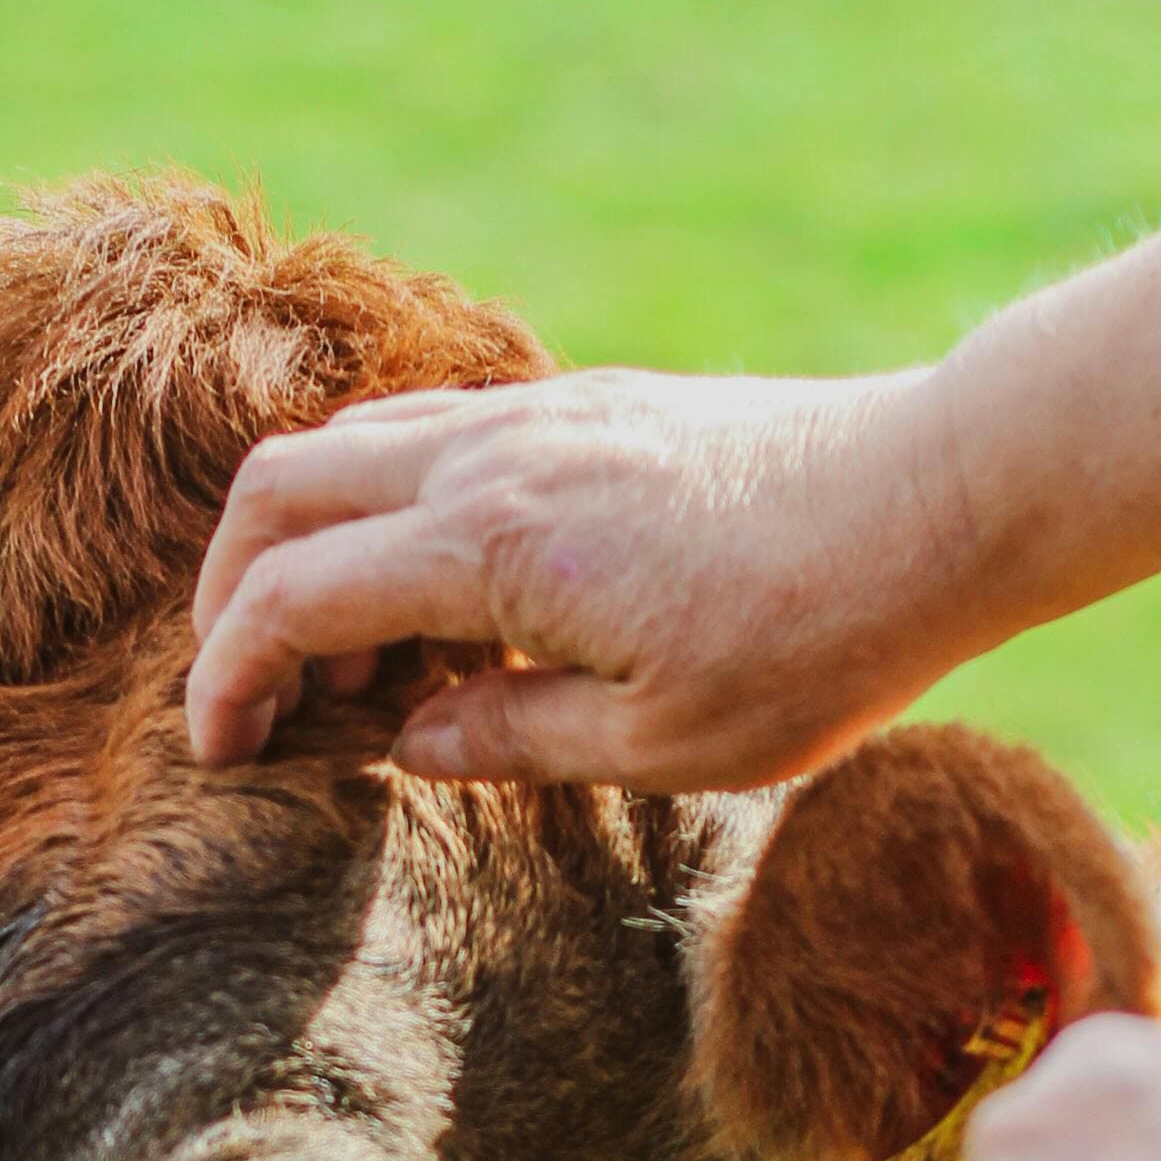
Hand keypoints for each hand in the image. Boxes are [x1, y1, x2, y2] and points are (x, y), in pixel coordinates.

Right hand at [184, 363, 983, 787]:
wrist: (941, 500)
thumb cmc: (817, 641)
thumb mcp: (661, 744)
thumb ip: (510, 741)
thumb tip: (405, 742)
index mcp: (490, 546)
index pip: (292, 599)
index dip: (229, 679)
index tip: (220, 752)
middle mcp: (493, 457)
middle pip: (283, 491)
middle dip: (228, 593)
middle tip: (246, 693)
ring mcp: (540, 416)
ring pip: (352, 449)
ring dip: (309, 545)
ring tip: (349, 663)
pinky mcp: (590, 407)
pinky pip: (434, 438)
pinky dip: (387, 510)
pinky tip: (439, 599)